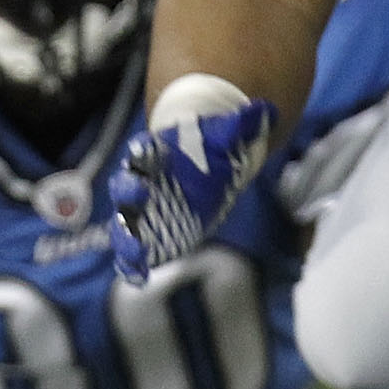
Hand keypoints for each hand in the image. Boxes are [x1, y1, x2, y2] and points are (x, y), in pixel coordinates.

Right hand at [108, 99, 274, 285]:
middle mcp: (142, 182)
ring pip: (124, 225)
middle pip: (125, 187)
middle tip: (141, 194)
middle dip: (129, 191)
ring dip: (126, 239)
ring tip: (136, 253)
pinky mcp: (149, 235)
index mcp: (155, 154)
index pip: (142, 151)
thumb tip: (264, 111)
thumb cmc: (209, 149)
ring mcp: (142, 212)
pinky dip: (132, 265)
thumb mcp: (226, 136)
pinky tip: (139, 277)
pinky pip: (133, 252)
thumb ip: (239, 126)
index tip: (147, 150)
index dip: (143, 152)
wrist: (206, 166)